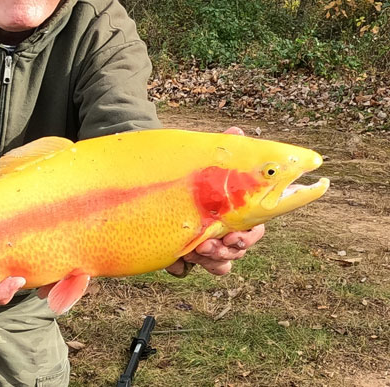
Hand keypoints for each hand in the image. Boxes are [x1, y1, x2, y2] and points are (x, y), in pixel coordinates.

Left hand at [166, 125, 265, 276]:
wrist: (149, 178)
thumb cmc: (184, 170)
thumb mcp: (203, 160)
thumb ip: (222, 149)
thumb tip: (238, 132)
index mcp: (234, 212)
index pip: (253, 231)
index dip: (247, 238)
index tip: (233, 235)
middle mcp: (221, 231)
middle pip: (236, 252)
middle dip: (225, 251)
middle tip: (207, 245)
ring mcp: (202, 245)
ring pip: (217, 265)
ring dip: (208, 261)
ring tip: (191, 250)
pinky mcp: (178, 253)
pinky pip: (184, 270)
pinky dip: (179, 266)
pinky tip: (172, 258)